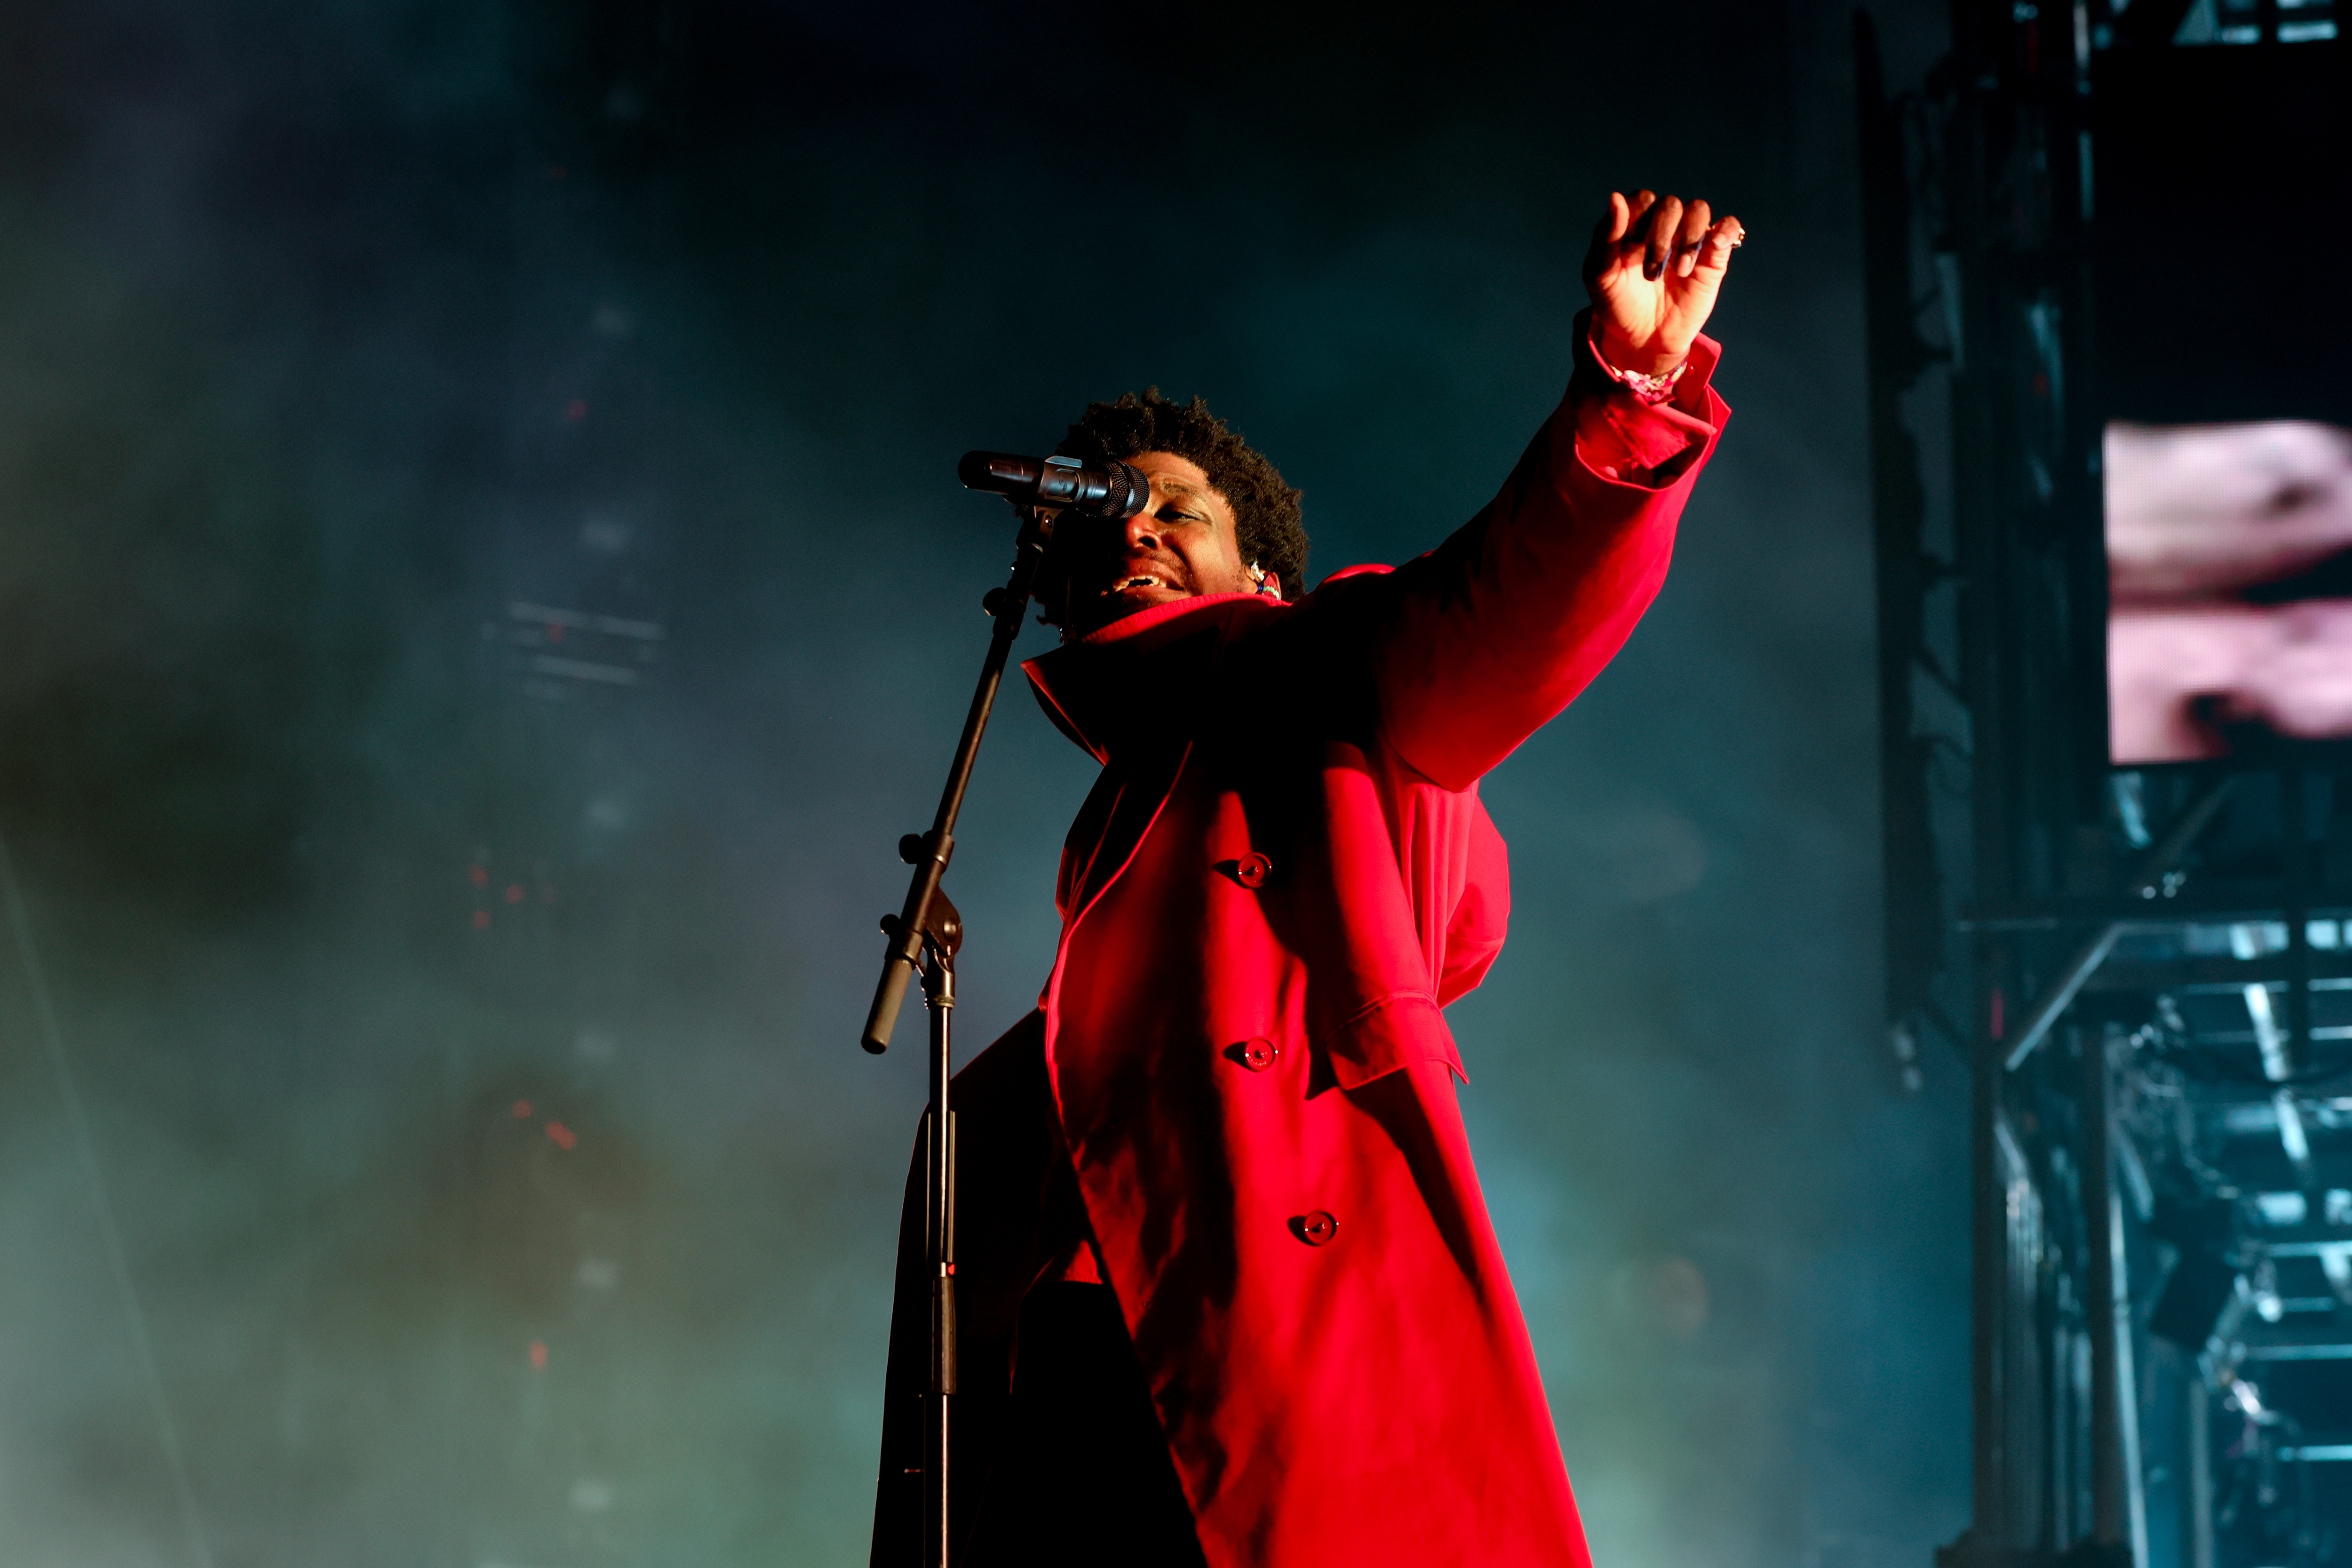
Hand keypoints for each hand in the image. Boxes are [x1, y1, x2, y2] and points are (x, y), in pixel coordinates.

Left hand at [1583, 190, 1743, 377]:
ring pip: (1698, 210)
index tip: (1630, 252)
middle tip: (1652, 274)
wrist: (1643, 338)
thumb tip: (1615, 197)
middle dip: (1660, 237)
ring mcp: (1689, 239)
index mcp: (1633, 224)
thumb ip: (1605, 237)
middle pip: (1670, 204)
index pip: (1643, 199)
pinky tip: (1715, 245)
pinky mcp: (1713, 256)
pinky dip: (1726, 231)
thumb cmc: (1619, 305)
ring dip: (1688, 238)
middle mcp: (1663, 226)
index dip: (1638, 221)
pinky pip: (1729, 227)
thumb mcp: (1600, 276)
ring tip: (1679, 271)